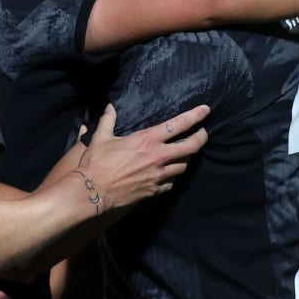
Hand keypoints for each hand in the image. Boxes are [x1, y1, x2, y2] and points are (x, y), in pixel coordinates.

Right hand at [74, 103, 208, 211]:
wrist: (93, 191)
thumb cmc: (97, 162)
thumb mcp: (101, 137)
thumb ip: (108, 120)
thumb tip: (110, 107)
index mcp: (148, 140)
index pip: (179, 124)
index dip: (195, 116)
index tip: (205, 110)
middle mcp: (159, 157)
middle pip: (192, 147)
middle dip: (201, 137)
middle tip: (203, 133)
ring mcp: (159, 175)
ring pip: (184, 166)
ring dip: (186, 158)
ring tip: (184, 153)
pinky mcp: (155, 190)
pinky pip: (172, 182)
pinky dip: (173, 176)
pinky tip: (168, 173)